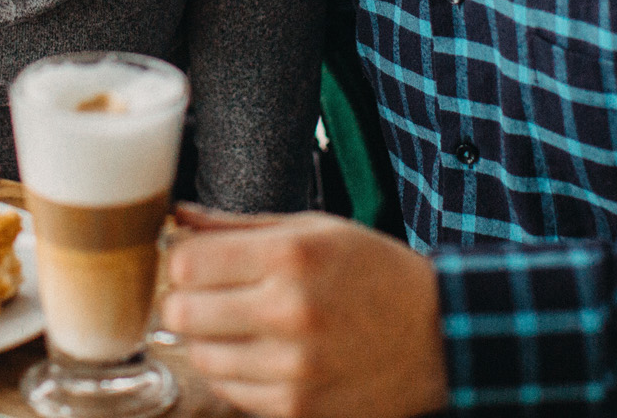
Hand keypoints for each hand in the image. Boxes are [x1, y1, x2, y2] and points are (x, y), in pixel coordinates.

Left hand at [161, 205, 449, 417]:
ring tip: (242, 325)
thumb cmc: (375, 273)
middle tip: (210, 295)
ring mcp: (292, 368)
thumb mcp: (315, 230)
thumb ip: (238, 225)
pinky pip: (231, 392)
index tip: (196, 262)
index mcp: (291, 256)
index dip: (182, 261)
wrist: (439, 336)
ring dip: (210, 340)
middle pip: (181, 313)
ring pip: (201, 357)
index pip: (186, 264)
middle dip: (187, 301)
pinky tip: (265, 354)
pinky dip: (237, 374)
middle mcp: (289, 312)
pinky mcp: (297, 409)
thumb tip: (177, 217)